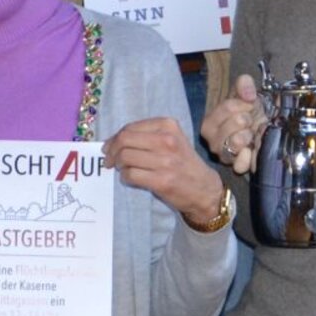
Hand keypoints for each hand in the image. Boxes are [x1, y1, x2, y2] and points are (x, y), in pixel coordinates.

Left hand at [105, 117, 225, 225]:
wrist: (205, 189)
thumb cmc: (183, 163)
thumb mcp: (171, 140)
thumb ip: (146, 136)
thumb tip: (112, 140)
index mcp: (168, 125)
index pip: (130, 128)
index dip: (114, 138)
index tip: (109, 147)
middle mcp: (167, 140)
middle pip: (124, 140)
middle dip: (111, 151)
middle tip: (109, 160)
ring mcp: (165, 161)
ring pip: (125, 157)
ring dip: (118, 165)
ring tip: (123, 169)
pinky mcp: (162, 181)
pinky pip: (130, 175)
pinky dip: (125, 177)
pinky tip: (130, 179)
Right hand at [203, 74, 266, 173]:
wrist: (261, 133)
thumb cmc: (249, 116)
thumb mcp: (246, 97)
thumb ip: (244, 85)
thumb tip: (246, 85)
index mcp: (209, 122)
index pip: (228, 106)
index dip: (244, 104)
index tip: (248, 106)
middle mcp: (212, 140)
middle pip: (236, 122)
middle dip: (247, 119)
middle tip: (249, 122)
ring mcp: (223, 155)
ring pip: (237, 141)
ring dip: (249, 135)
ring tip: (250, 135)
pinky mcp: (235, 167)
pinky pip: (240, 164)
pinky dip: (248, 157)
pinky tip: (250, 150)